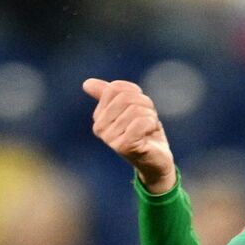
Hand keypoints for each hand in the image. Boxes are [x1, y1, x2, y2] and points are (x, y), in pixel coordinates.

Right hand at [82, 78, 175, 193]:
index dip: (135, 94)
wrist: (157, 161)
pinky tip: (150, 134)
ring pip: (135, 110)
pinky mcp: (123, 146)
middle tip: (148, 120)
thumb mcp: (129, 108)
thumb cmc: (145, 133)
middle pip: (126, 98)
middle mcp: (99, 127)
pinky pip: (141, 122)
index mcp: (99, 116)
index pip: (116, 88)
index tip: (141, 108)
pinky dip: (152, 124)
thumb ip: (110, 95)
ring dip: (150, 116)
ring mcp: (109, 138)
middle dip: (145, 105)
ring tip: (149, 129)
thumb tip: (87, 83)